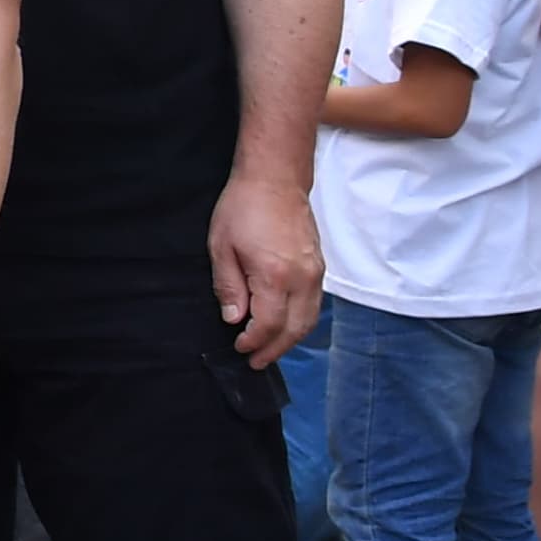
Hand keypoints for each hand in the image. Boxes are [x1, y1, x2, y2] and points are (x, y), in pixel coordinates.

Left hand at [211, 169, 321, 366]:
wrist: (275, 179)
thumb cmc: (243, 208)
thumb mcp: (221, 247)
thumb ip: (228, 287)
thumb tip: (233, 319)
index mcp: (275, 276)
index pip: (268, 325)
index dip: (253, 342)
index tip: (239, 348)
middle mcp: (302, 279)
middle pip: (294, 329)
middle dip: (274, 350)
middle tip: (255, 362)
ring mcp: (315, 273)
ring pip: (309, 320)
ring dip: (290, 340)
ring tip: (269, 350)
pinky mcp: (319, 266)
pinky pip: (314, 305)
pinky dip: (300, 322)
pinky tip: (284, 326)